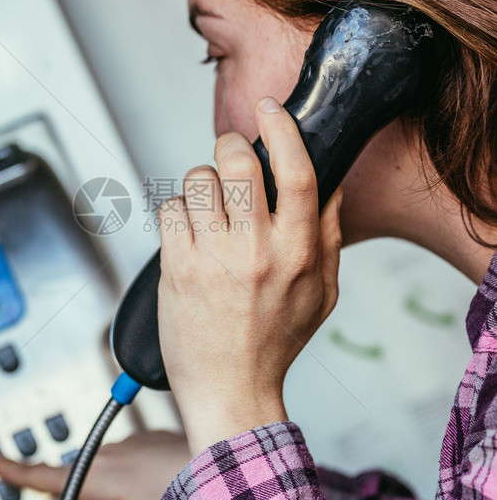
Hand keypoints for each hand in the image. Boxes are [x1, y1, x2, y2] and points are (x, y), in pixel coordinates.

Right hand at [0, 430, 189, 499]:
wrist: (214, 471)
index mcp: (92, 475)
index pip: (41, 475)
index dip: (13, 470)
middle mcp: (108, 453)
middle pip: (83, 479)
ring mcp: (132, 444)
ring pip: (114, 474)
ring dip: (123, 492)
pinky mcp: (155, 441)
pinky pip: (138, 466)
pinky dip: (144, 482)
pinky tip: (165, 494)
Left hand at [157, 96, 342, 455]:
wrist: (231, 390)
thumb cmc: (275, 342)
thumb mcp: (323, 293)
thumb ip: (329, 237)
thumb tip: (329, 187)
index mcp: (299, 252)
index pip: (297, 172)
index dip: (282, 129)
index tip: (270, 109)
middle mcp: (257, 250)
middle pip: (237, 162)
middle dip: (229, 148)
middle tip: (228, 161)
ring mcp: (213, 258)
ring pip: (197, 181)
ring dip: (201, 187)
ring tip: (208, 214)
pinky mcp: (177, 268)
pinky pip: (169, 210)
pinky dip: (176, 215)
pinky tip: (188, 238)